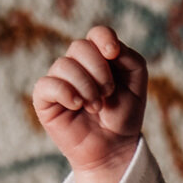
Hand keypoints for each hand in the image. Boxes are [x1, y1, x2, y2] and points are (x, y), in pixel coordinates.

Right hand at [33, 23, 147, 182]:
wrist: (114, 148)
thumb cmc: (123, 116)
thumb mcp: (136, 86)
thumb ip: (131, 60)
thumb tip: (110, 48)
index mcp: (99, 57)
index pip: (96, 33)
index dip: (103, 38)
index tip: (113, 53)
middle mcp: (76, 64)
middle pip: (80, 46)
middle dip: (98, 70)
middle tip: (108, 93)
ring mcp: (59, 80)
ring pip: (64, 65)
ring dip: (86, 87)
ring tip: (96, 107)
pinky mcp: (45, 98)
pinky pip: (47, 84)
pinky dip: (65, 92)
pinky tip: (77, 106)